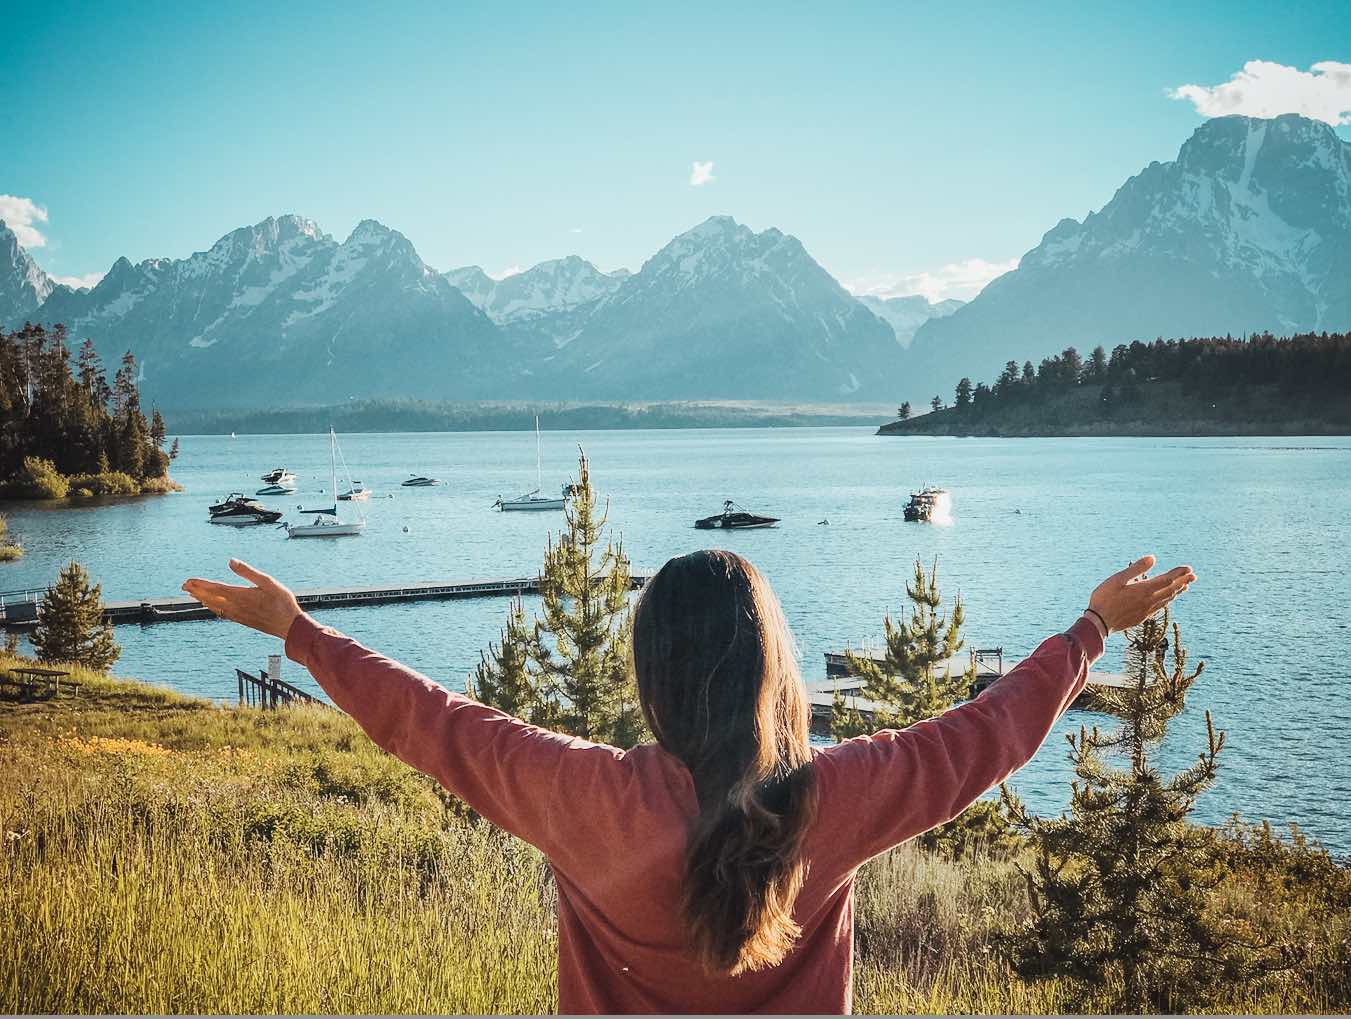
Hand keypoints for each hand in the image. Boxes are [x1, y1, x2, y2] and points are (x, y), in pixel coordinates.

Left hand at [182, 559, 302, 639]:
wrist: (288, 626)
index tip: (188, 581)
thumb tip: (231, 561)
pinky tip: (212, 607)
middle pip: (211, 597)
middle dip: (196, 591)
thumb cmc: (282, 602)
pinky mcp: (242, 620)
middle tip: (184, 586)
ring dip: (202, 599)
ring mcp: (238, 615)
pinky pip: (222, 613)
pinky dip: (213, 608)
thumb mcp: (268, 582)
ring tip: (193, 595)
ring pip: (215, 606)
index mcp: (240, 595)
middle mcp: (235, 606)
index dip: (200, 584)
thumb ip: (248, 571)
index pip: (215, 588)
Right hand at [1088, 554, 1195, 632]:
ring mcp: (1147, 610)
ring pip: (1167, 599)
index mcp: (1144, 590)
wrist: (1099, 623)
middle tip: (1193, 576)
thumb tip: (1153, 558)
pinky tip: (1168, 599)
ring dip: (1177, 591)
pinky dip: (1168, 600)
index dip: (1178, 573)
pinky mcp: (1143, 617)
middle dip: (1183, 581)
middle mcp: (1149, 600)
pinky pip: (1161, 607)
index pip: (1167, 579)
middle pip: (1171, 589)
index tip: (1188, 568)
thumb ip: (1136, 569)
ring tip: (1185, 586)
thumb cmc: (1104, 598)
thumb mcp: (1117, 579)